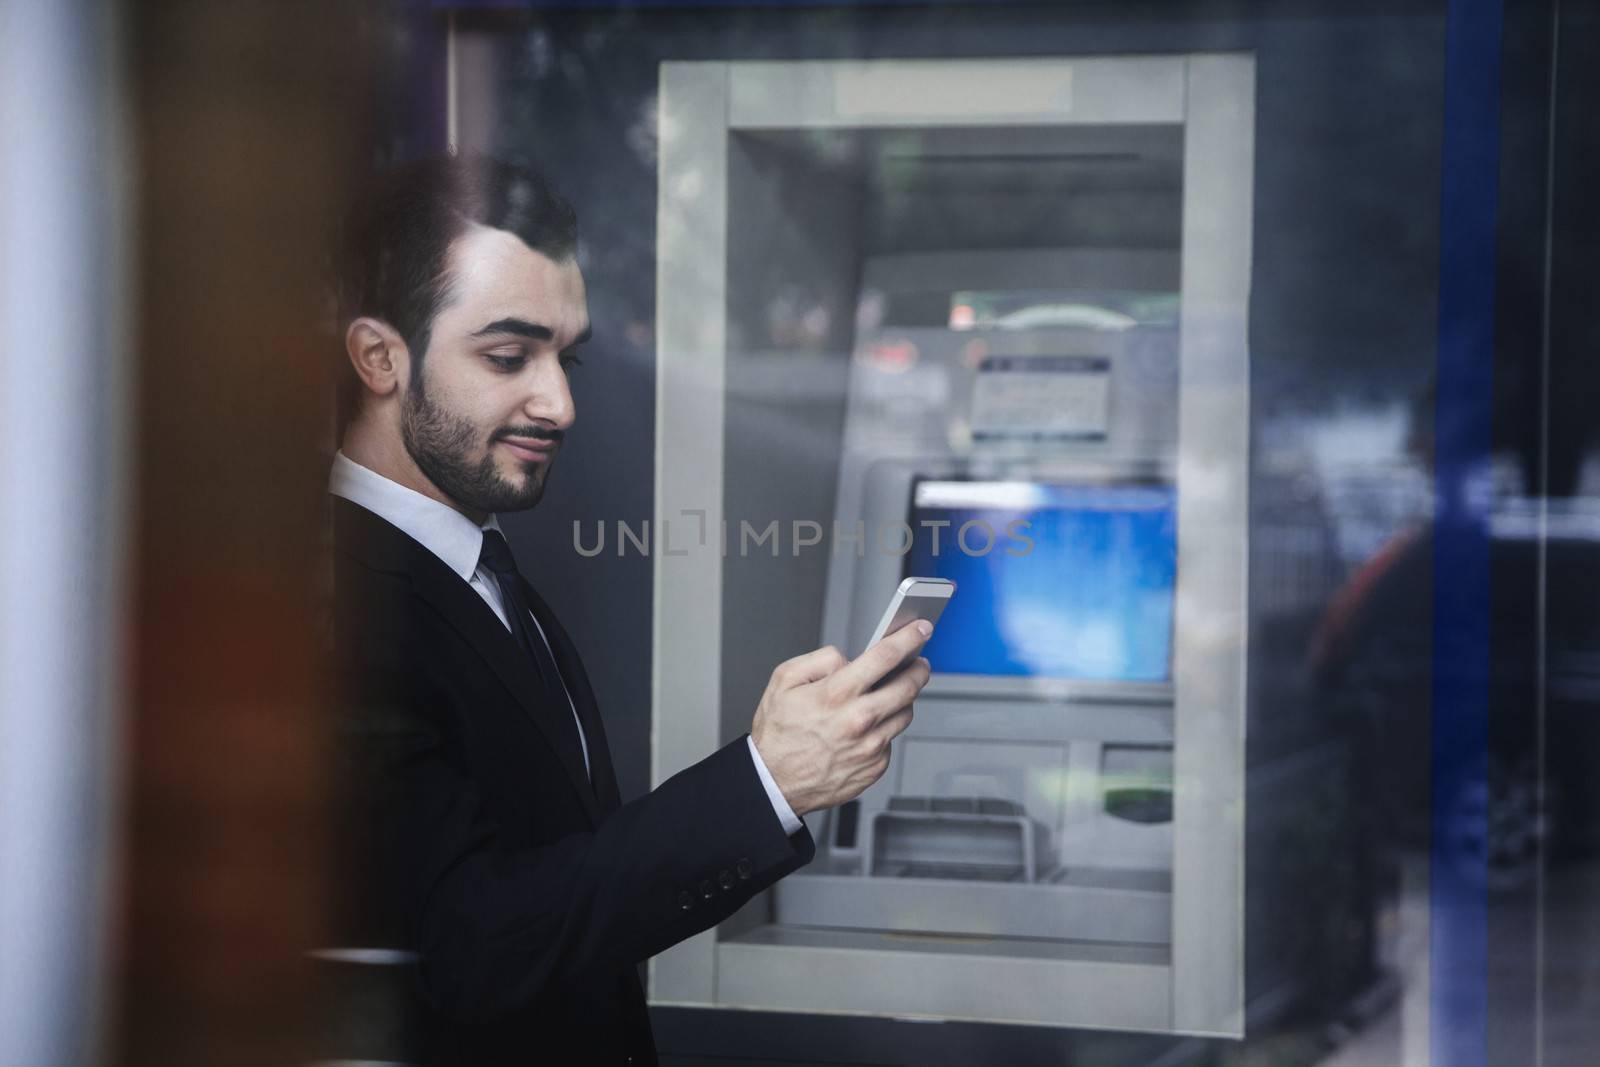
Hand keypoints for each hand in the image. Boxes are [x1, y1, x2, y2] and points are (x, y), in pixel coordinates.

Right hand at [749, 621, 933, 816]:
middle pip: (908, 686)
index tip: (920, 629)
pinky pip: (891, 739)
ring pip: (905, 713)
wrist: (774, 783)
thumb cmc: (778, 734)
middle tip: (919, 663)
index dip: (908, 638)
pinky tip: (867, 728)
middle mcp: (858, 720)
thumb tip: (847, 658)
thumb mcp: (783, 681)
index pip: (885, 656)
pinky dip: (884, 729)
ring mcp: (870, 746)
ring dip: (903, 700)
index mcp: (836, 694)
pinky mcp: (875, 766)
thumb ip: (819, 660)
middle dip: (919, 669)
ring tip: (888, 695)